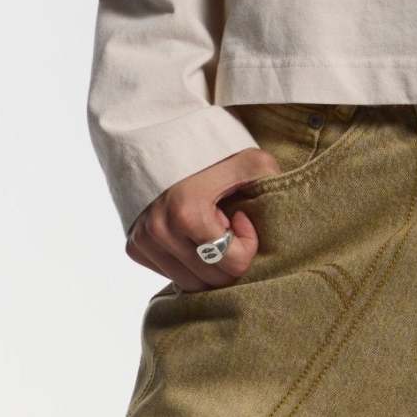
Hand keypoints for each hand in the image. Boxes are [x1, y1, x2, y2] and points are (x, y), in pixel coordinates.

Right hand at [125, 145, 282, 291]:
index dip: (247, 243)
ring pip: (191, 284)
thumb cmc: (213, 147)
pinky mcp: (134, 247)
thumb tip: (282, 214)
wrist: (165, 132)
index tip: (241, 214)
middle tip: (227, 221)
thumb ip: (270, 182)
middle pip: (212, 281)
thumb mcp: (250, 159)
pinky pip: (171, 275)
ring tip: (210, 227)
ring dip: (208, 261)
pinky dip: (188, 262)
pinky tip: (192, 234)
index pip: (233, 265)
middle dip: (228, 254)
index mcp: (187, 213)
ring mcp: (143, 241)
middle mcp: (159, 232)